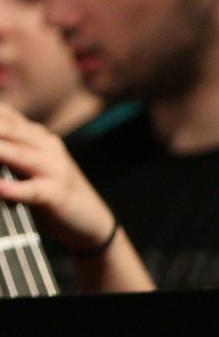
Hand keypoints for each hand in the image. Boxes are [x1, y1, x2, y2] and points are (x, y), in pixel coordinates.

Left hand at [0, 102, 119, 254]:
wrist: (92, 222)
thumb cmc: (52, 193)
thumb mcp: (28, 164)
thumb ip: (6, 149)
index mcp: (36, 135)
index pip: (3, 114)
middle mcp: (46, 145)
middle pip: (6, 128)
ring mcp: (54, 169)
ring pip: (16, 153)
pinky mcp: (57, 195)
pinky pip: (31, 190)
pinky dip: (13, 189)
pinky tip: (1, 188)